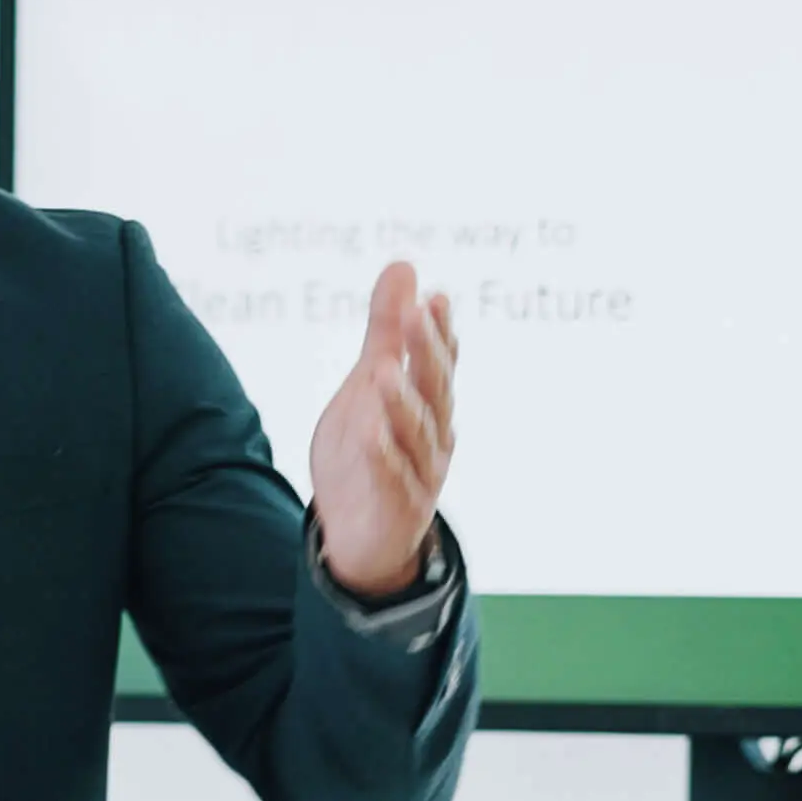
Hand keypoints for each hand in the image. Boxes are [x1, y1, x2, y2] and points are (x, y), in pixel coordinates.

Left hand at [307, 262, 456, 595]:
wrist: (363, 535)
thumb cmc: (370, 451)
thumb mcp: (371, 384)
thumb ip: (386, 330)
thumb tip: (404, 265)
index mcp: (429, 405)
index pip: (438, 363)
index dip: (438, 333)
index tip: (433, 299)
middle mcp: (434, 436)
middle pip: (434, 392)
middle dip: (428, 354)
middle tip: (418, 316)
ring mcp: (420, 474)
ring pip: (415, 435)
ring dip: (402, 404)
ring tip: (384, 372)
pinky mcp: (398, 507)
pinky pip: (392, 480)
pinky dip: (384, 459)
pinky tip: (371, 436)